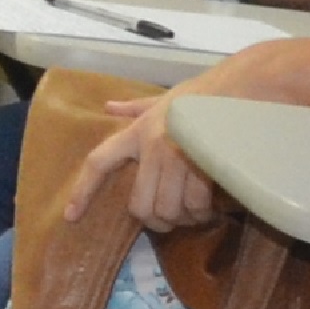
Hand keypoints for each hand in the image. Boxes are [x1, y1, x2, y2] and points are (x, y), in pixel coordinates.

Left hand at [74, 100, 216, 233]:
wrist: (239, 87)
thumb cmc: (199, 95)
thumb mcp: (161, 100)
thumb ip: (134, 108)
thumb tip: (109, 107)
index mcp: (136, 132)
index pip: (99, 163)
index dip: (83, 191)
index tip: (71, 216)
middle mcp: (152, 147)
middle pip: (139, 205)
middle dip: (154, 221)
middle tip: (166, 220)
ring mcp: (177, 157)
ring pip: (168, 210)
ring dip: (181, 220)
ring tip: (191, 214)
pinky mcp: (202, 165)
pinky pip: (195, 205)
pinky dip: (201, 214)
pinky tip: (207, 208)